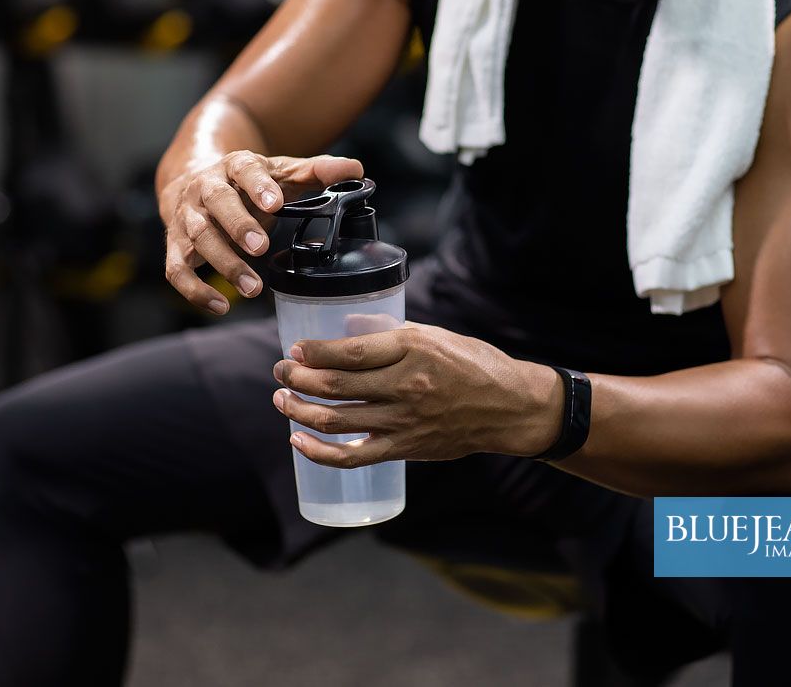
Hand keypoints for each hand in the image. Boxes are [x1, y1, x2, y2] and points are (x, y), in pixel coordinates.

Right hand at [161, 152, 363, 313]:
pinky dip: (195, 291)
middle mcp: (204, 188)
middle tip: (261, 247)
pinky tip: (221, 306)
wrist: (194, 183)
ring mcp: (187, 217)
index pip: (244, 169)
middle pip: (216, 202)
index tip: (275, 204)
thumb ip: (316, 172)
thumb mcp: (281, 172)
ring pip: (198, 238)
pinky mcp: (175, 245)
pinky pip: (177, 270)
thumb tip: (354, 170)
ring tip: (253, 288)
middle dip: (238, 225)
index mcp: (234, 166)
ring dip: (224, 263)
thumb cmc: (246, 183)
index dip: (258, 186)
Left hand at [270, 321, 563, 467]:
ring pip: (335, 421)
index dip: (314, 353)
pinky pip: (352, 457)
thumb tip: (349, 333)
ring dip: (299, 411)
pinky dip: (319, 452)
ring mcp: (404, 421)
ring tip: (283, 400)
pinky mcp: (405, 448)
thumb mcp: (436, 336)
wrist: (510, 408)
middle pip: (335, 386)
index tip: (295, 350)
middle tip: (281, 371)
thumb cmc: (474, 364)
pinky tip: (299, 441)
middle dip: (297, 378)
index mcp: (413, 351)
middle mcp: (405, 386)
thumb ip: (393, 336)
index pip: (351, 353)